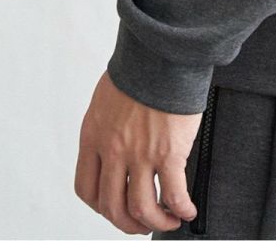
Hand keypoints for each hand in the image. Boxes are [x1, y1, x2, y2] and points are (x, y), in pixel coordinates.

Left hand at [75, 70, 201, 234]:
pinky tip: (188, 210)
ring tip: (168, 220)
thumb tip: (116, 145)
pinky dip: (181, 210)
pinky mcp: (168, 152)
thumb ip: (107, 127)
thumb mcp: (106, 99)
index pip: (87, 189)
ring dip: (156, 223)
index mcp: (94, 136)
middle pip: (112, 207)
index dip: (101, 206)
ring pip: (142, 209)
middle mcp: (113, 150)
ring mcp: (140, 154)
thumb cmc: (139, 68)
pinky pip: (174, 195)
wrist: (160, 52)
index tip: (114, 208)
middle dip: (128, 223)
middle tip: (142, 223)